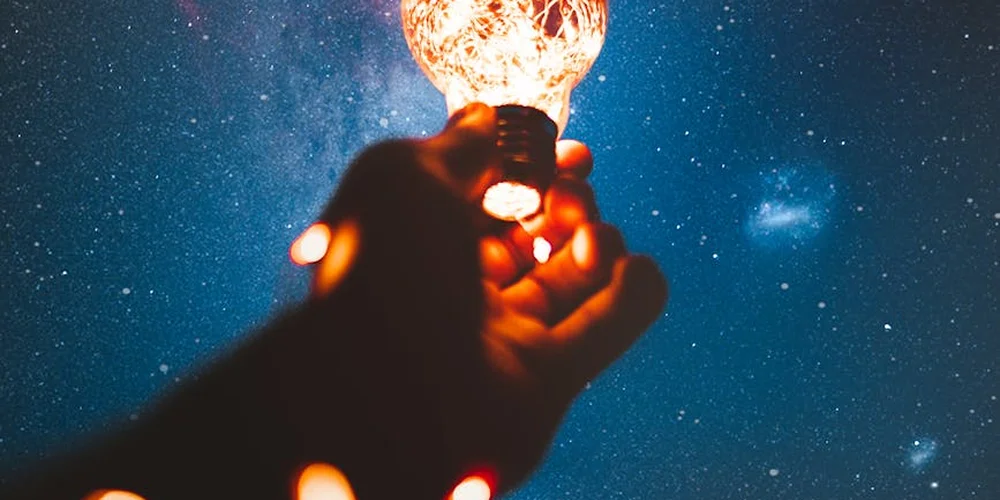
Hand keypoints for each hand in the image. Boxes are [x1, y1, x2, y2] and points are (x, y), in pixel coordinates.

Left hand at [403, 103, 669, 489]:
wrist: (385, 397)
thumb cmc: (382, 273)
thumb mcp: (406, 176)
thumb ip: (458, 144)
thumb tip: (483, 114)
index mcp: (417, 244)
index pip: (485, 199)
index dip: (529, 169)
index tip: (570, 148)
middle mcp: (457, 292)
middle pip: (532, 236)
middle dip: (566, 201)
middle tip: (577, 188)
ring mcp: (503, 339)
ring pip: (570, 281)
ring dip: (598, 242)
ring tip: (593, 232)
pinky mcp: (546, 381)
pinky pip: (604, 331)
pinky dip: (634, 296)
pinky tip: (640, 267)